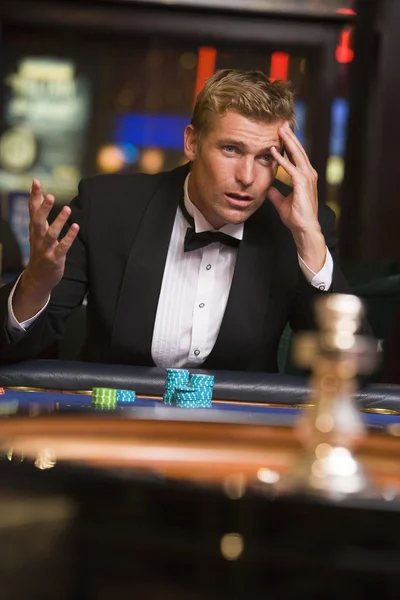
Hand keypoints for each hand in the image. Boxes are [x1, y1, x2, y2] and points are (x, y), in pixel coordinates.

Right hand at [13, 180, 78, 321]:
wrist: (38, 277)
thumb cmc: (40, 249)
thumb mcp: (38, 231)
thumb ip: (39, 213)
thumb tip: (40, 194)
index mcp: (34, 229)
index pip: (32, 209)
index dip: (34, 196)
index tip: (36, 181)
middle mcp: (38, 237)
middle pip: (38, 221)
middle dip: (44, 209)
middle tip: (50, 196)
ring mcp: (46, 248)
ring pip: (51, 234)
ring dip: (59, 222)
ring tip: (67, 209)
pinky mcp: (55, 258)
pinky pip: (63, 247)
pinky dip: (69, 238)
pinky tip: (76, 227)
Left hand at [269, 122, 325, 272]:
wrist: (304, 228)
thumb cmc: (296, 217)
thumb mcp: (281, 202)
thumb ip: (276, 193)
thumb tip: (269, 188)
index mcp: (304, 176)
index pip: (296, 155)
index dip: (289, 143)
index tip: (281, 132)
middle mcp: (308, 174)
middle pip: (298, 150)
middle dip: (290, 136)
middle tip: (282, 122)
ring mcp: (307, 178)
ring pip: (297, 155)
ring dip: (288, 142)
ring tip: (279, 129)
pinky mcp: (303, 184)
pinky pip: (291, 168)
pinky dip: (282, 159)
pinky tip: (274, 151)